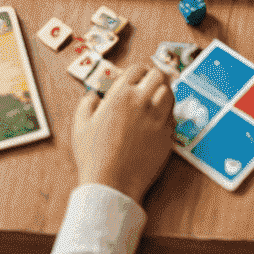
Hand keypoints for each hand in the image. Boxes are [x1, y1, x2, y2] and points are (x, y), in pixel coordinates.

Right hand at [71, 65, 175, 201]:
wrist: (111, 185)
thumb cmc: (93, 156)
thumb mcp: (80, 124)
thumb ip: (87, 102)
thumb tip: (95, 95)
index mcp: (121, 95)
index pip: (137, 68)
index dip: (138, 70)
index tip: (137, 76)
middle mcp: (142, 102)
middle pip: (158, 75)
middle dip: (154, 77)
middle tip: (150, 84)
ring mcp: (158, 119)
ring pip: (170, 93)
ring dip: (164, 92)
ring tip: (157, 99)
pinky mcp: (167, 135)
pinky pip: (173, 116)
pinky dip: (167, 114)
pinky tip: (159, 120)